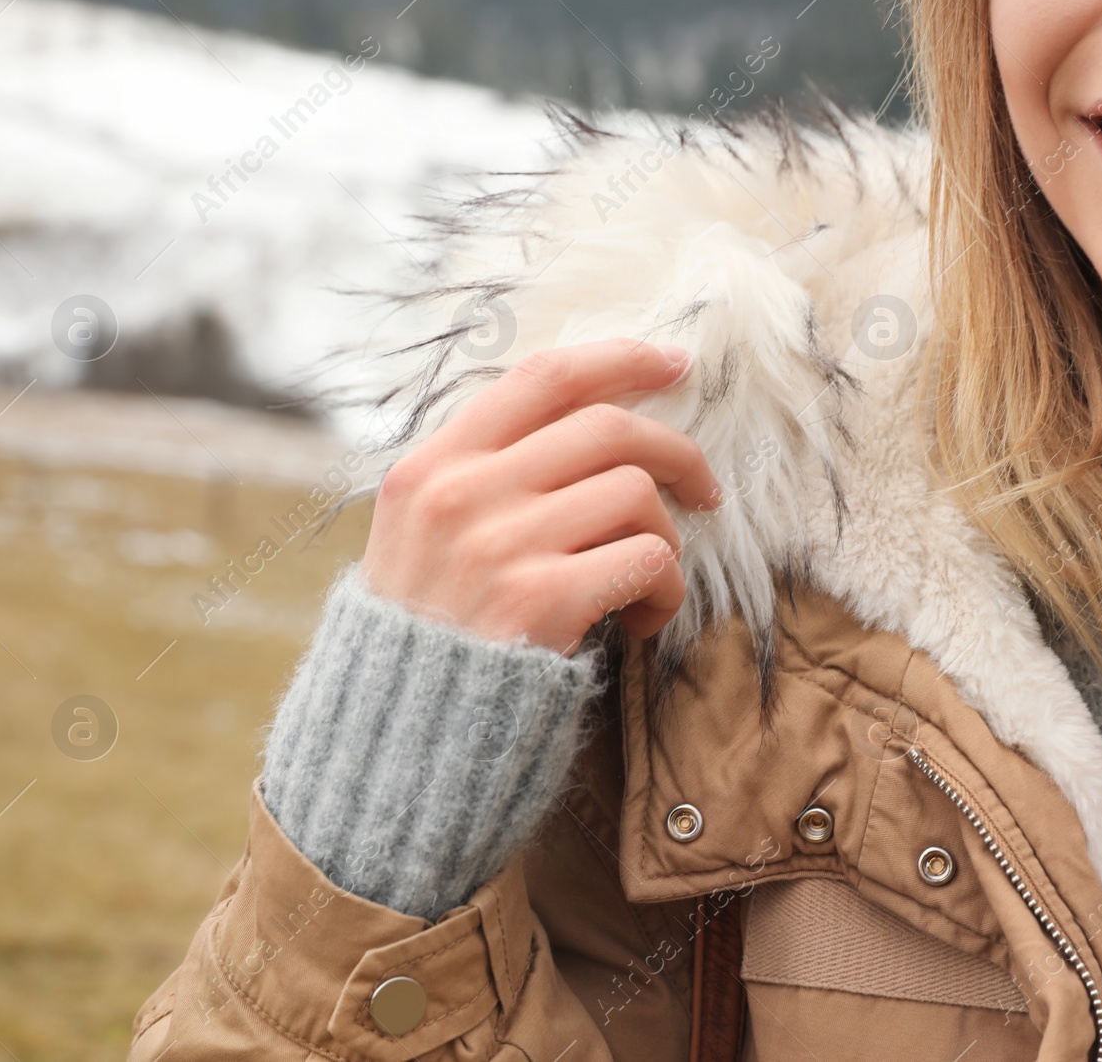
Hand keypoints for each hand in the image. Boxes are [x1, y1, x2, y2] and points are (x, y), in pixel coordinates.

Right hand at [362, 339, 722, 654]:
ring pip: (635, 493)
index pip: (542, 377)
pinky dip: (666, 589)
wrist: (396, 743)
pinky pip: (647, 559)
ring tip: (649, 581)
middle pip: (606, 427)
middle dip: (677, 453)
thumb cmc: (428, 638)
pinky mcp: (539, 600)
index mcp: (430, 466)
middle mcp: (459, 494)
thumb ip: (481, 476)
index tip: (674, 363)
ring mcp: (497, 544)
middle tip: (704, 491)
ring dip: (667, 538)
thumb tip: (586, 424)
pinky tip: (643, 620)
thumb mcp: (420, 538)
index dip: (620, 358)